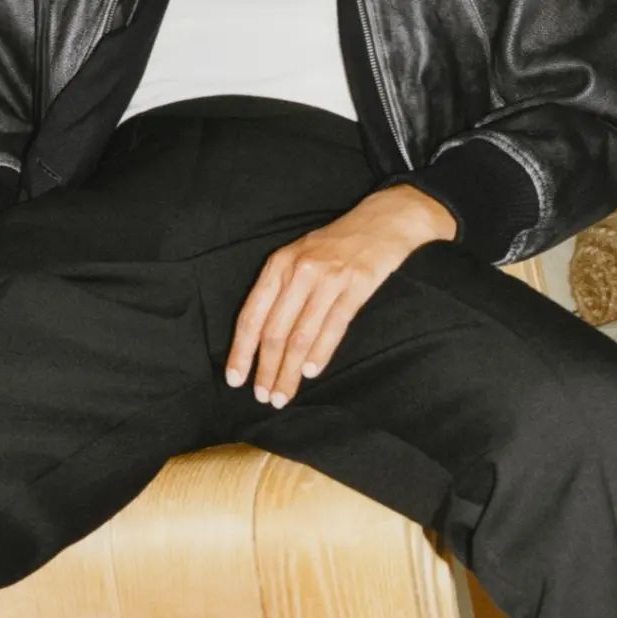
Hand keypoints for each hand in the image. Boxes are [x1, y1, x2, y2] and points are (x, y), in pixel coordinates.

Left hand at [224, 185, 456, 408]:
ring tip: (284, 394)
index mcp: (278, 264)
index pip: (252, 315)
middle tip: (263, 397)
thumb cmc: (335, 244)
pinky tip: (311, 372)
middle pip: (275, 331)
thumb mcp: (299, 256)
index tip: (235, 379)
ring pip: (301, 335)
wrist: (381, 221)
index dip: (242, 350)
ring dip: (290, 370)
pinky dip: (320, 353)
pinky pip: (333, 327)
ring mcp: (328, 278)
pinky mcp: (355, 286)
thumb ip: (280, 290)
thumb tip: (261, 339)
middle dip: (266, 369)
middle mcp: (299, 271)